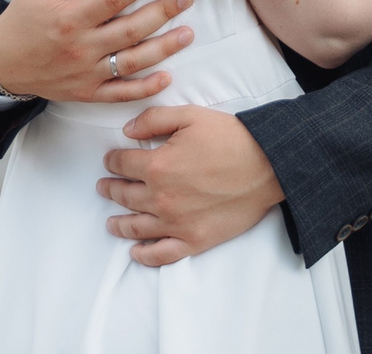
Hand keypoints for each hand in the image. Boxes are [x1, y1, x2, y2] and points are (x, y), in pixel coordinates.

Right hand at [0, 0, 194, 103]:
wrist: (1, 66)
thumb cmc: (20, 23)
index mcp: (70, 18)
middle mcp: (82, 47)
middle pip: (130, 29)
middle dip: (161, 12)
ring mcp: (87, 73)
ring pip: (132, 61)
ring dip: (163, 48)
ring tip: (188, 33)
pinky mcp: (87, 93)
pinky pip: (120, 93)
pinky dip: (144, 88)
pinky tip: (166, 77)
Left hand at [99, 106, 283, 265]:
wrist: (267, 166)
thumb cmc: (230, 138)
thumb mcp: (190, 116)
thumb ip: (154, 120)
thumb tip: (127, 131)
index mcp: (157, 166)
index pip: (122, 164)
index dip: (112, 161)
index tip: (110, 160)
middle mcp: (161, 198)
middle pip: (124, 196)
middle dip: (111, 189)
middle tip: (104, 187)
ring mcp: (176, 223)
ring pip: (137, 227)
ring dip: (119, 224)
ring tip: (111, 222)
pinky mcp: (194, 240)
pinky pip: (162, 254)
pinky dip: (145, 255)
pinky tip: (136, 252)